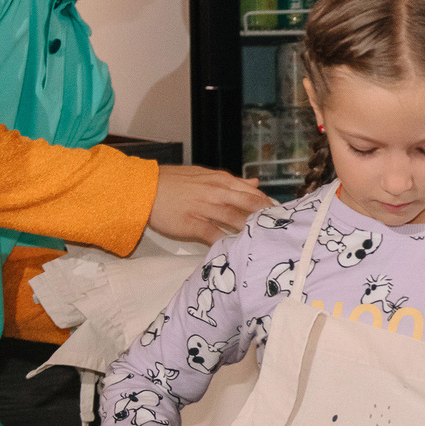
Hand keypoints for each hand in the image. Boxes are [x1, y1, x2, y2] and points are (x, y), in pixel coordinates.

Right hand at [148, 166, 272, 243]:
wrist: (143, 189)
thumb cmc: (173, 182)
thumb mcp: (204, 175)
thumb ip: (232, 182)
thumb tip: (255, 183)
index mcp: (221, 180)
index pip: (253, 193)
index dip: (268, 205)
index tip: (281, 216)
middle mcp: (217, 193)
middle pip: (250, 205)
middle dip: (267, 218)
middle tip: (281, 231)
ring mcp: (205, 209)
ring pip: (237, 220)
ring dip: (252, 231)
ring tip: (266, 242)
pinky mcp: (193, 224)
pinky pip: (215, 235)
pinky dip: (228, 242)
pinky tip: (237, 250)